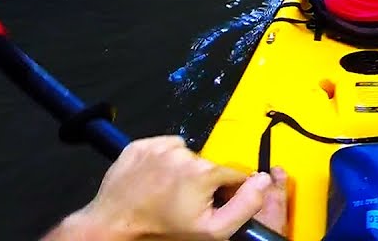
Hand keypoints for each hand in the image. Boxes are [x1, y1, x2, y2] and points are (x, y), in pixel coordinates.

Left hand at [57, 137, 269, 240]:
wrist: (112, 229)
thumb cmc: (163, 233)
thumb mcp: (211, 231)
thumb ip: (244, 205)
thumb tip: (264, 180)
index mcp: (204, 171)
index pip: (234, 175)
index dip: (227, 193)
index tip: (211, 206)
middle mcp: (184, 151)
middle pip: (208, 166)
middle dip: (202, 183)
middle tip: (183, 205)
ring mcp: (158, 146)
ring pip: (185, 156)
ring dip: (181, 171)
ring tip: (166, 194)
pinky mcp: (139, 145)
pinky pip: (162, 148)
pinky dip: (162, 161)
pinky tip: (153, 181)